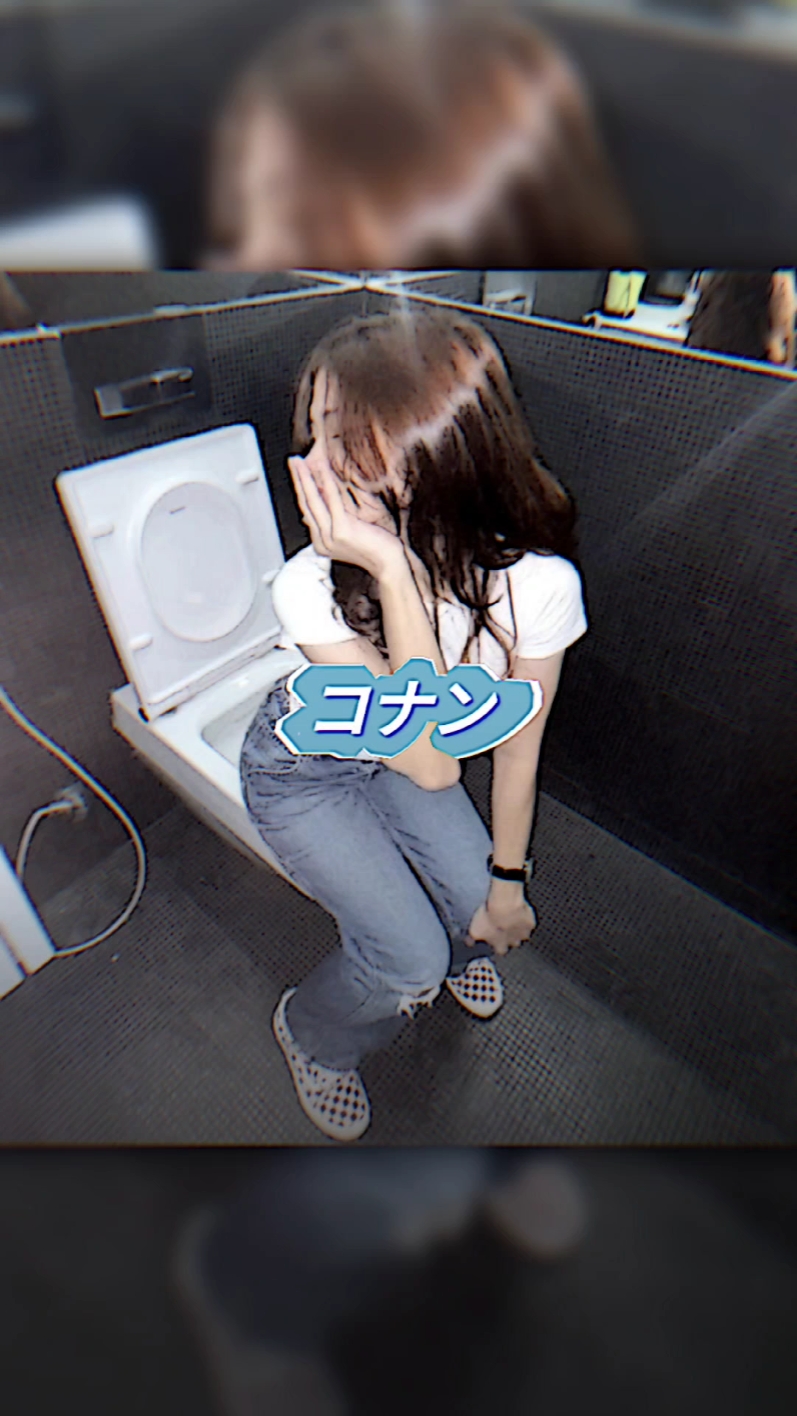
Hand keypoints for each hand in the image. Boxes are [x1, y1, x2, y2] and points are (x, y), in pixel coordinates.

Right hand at [289, 455, 403, 579]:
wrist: (389, 563)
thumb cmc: (375, 546)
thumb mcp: (348, 532)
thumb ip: (333, 519)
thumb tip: (318, 501)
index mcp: (321, 542)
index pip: (308, 511)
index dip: (301, 489)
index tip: (297, 471)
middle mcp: (322, 541)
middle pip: (306, 504)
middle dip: (298, 480)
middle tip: (293, 461)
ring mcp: (330, 538)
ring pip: (314, 501)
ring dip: (306, 478)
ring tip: (300, 461)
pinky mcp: (342, 531)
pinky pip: (332, 501)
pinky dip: (326, 482)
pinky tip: (321, 468)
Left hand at [468, 889, 536, 956]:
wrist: (505, 905)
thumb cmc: (489, 919)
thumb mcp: (474, 930)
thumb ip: (471, 939)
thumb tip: (468, 943)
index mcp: (501, 947)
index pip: (500, 951)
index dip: (497, 943)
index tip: (494, 936)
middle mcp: (514, 943)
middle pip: (513, 943)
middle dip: (509, 936)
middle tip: (503, 925)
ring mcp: (524, 933)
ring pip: (522, 934)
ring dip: (518, 928)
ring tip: (511, 918)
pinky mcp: (530, 922)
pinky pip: (528, 921)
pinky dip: (525, 917)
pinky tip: (519, 911)